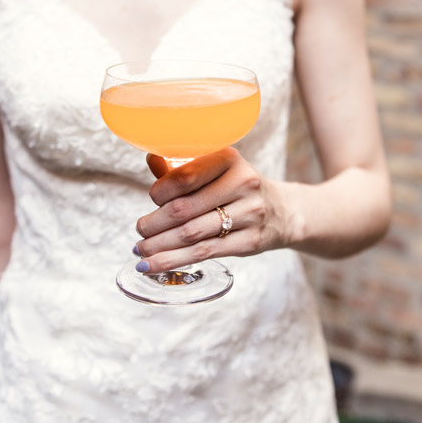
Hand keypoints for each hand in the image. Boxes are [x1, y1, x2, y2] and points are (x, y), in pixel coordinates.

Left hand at [134, 148, 289, 273]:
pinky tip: (154, 265)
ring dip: (160, 246)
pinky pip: (205, 253)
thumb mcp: (217, 170)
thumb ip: (183, 167)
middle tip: (140, 231)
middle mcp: (243, 183)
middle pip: (185, 208)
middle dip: (154, 223)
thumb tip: (151, 158)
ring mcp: (250, 213)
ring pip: (192, 234)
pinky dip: (175, 261)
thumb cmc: (237, 188)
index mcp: (229, 158)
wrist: (282, 210)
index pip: (185, 176)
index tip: (152, 199)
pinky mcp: (251, 241)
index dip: (160, 191)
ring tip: (140, 252)